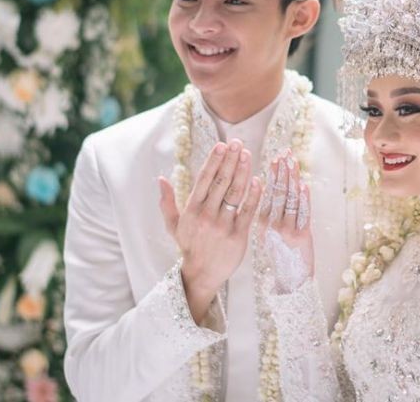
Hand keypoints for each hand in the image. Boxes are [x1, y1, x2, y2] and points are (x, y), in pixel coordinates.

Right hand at [158, 139, 262, 323]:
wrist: (201, 275)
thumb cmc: (189, 246)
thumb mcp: (174, 225)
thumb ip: (167, 202)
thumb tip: (161, 179)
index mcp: (192, 210)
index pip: (204, 180)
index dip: (214, 161)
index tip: (222, 145)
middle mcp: (207, 216)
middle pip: (221, 182)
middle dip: (230, 160)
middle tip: (238, 143)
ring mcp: (223, 226)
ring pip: (235, 194)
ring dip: (243, 172)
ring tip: (248, 155)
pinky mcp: (238, 236)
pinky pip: (248, 212)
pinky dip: (254, 196)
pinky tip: (258, 180)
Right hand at [258, 150, 313, 292]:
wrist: (290, 284)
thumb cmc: (280, 259)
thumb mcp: (268, 237)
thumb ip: (270, 216)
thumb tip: (275, 190)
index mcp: (262, 224)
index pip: (268, 193)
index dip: (273, 175)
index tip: (275, 158)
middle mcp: (272, 226)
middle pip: (278, 193)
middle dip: (282, 171)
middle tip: (285, 153)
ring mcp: (287, 231)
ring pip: (289, 200)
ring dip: (292, 179)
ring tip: (294, 161)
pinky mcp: (301, 237)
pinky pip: (302, 214)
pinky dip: (303, 199)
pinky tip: (303, 185)